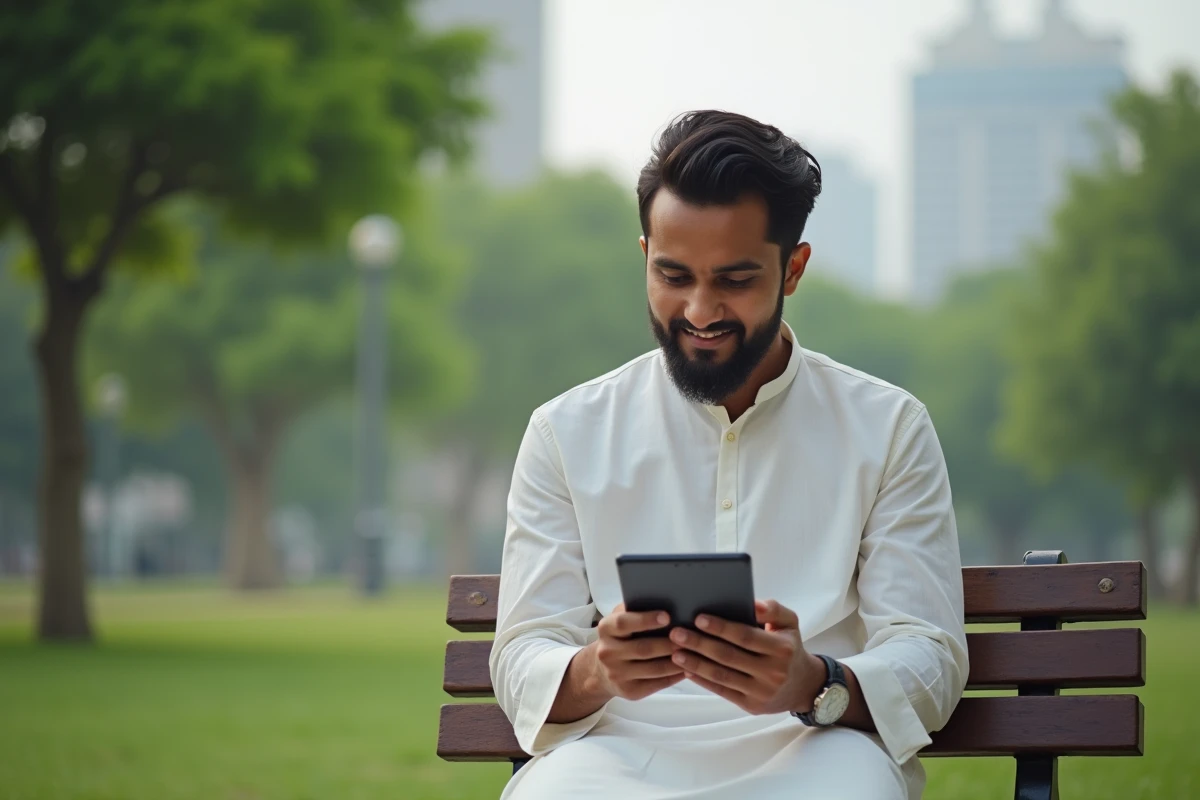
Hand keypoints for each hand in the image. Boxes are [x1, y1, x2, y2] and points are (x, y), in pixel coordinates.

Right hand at [587, 603, 686, 700]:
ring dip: (676, 661)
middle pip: (643, 648)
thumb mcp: (620, 619)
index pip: (624, 623)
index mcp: (605, 629)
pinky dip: (675, 676)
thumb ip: (635, 609)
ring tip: (693, 652)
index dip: (645, 620)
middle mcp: (607, 653)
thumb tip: (664, 600)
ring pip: (653, 669)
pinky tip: (688, 668)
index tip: (667, 616)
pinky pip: (657, 684)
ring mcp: (617, 674)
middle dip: (668, 643)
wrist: (601, 671)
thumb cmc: (620, 637)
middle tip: (689, 637)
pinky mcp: (629, 691)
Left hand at [668, 599, 824, 714]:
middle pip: (729, 656)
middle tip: (676, 633)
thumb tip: (752, 603)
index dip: (721, 628)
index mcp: (782, 648)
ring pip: (722, 676)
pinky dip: (703, 680)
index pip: (746, 636)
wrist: (803, 686)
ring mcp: (762, 691)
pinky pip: (722, 691)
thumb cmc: (789, 647)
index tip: (698, 618)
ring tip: (675, 652)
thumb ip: (773, 609)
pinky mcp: (751, 705)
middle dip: (700, 644)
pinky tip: (687, 669)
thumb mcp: (790, 623)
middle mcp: (773, 672)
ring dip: (695, 664)